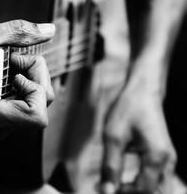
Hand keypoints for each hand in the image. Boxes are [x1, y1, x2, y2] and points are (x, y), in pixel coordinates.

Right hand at [0, 19, 54, 127]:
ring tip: (7, 67)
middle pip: (42, 105)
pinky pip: (23, 104)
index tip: (14, 67)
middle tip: (14, 61)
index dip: (34, 86)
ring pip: (36, 104)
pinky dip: (20, 86)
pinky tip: (3, 76)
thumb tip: (50, 30)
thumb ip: (19, 33)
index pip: (37, 116)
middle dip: (36, 75)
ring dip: (29, 79)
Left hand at [100, 74, 175, 193]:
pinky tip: (126, 180)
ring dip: (139, 190)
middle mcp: (167, 161)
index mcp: (157, 157)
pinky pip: (157, 179)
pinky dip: (143, 184)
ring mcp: (167, 159)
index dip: (124, 193)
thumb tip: (107, 190)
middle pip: (155, 192)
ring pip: (159, 188)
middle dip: (134, 193)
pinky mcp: (163, 156)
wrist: (142, 91)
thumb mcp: (113, 137)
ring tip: (118, 184)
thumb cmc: (129, 108)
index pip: (144, 191)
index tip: (105, 188)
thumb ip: (110, 166)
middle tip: (113, 186)